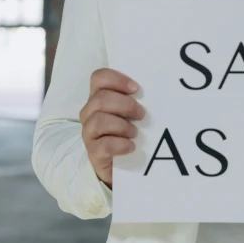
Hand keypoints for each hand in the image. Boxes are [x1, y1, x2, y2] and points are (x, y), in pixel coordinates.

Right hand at [79, 68, 144, 187]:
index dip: (116, 80)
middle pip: (101, 99)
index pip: (99, 78)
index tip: (136, 88)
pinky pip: (104, 145)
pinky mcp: (93, 152)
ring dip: (122, 125)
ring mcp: (89, 132)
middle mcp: (89, 112)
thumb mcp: (130, 113)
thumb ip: (134, 100)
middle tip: (141, 114)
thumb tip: (154, 93)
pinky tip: (131, 146)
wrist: (120, 165)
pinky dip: (121, 144)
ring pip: (99, 120)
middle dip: (125, 105)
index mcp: (98, 97)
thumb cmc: (127, 131)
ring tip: (135, 132)